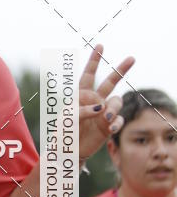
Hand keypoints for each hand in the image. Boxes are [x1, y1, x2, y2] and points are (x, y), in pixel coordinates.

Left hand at [78, 44, 134, 161]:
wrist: (68, 151)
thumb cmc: (64, 132)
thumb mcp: (69, 118)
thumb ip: (83, 110)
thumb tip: (101, 109)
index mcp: (81, 95)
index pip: (89, 75)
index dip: (94, 60)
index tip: (100, 46)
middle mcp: (95, 101)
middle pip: (110, 82)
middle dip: (120, 70)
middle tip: (132, 58)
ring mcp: (103, 113)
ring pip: (116, 101)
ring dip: (113, 107)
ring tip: (106, 116)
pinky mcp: (109, 126)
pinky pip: (118, 120)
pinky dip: (116, 122)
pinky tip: (111, 128)